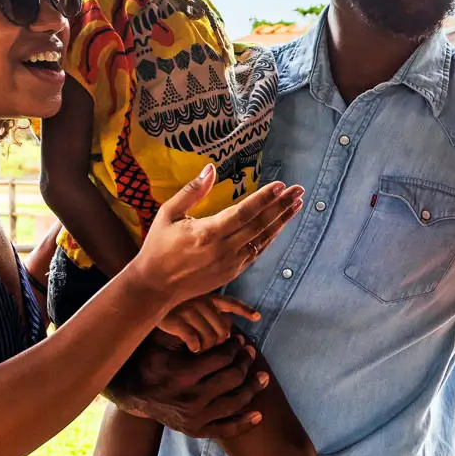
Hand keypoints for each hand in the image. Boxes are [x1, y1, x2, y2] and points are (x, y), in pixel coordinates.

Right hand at [107, 334, 269, 440]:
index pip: (222, 358)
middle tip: (251, 352)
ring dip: (252, 388)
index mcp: (183, 374)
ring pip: (234, 402)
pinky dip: (244, 423)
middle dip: (245, 362)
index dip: (235, 346)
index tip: (239, 339)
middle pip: (232, 378)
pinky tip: (258, 415)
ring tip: (263, 377)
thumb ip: (188, 329)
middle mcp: (191, 399)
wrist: (133, 393)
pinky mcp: (195, 430)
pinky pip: (225, 430)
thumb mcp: (161, 341)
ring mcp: (194, 418)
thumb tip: (219, 315)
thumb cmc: (150, 360)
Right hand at [131, 164, 302, 307]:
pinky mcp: (231, 273)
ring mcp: (230, 263)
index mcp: (208, 233)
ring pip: (262, 240)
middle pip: (260, 225)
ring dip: (281, 221)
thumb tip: (210, 168)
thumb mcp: (168, 214)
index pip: (244, 212)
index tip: (281, 185)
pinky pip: (256, 253)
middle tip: (299, 190)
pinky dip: (269, 238)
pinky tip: (279, 226)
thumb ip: (192, 191)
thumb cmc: (158, 246)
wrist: (155, 287)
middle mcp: (223, 249)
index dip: (265, 198)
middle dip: (281, 206)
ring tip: (296, 205)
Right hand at [154, 294, 258, 352]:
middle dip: (220, 341)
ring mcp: (189, 310)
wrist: (140, 297)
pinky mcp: (176, 320)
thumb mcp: (189, 299)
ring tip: (200, 348)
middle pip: (223, 329)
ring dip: (207, 347)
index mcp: (207, 296)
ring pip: (210, 338)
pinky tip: (191, 348)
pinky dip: (195, 347)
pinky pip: (195, 341)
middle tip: (212, 346)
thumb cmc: (167, 304)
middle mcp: (201, 301)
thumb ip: (208, 308)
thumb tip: (228, 329)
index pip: (230, 302)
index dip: (245, 310)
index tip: (257, 316)